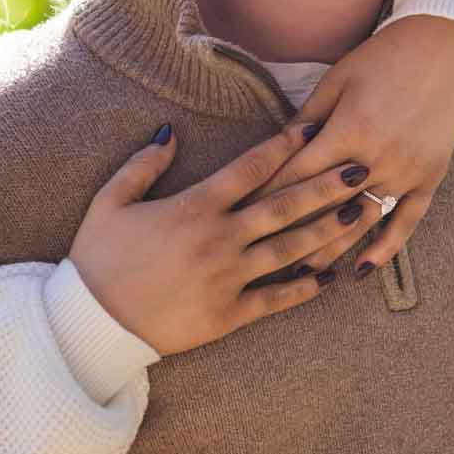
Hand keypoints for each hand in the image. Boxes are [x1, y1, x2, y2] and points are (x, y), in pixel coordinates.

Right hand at [68, 123, 374, 355]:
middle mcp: (219, 238)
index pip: (250, 167)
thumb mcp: (109, 202)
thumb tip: (170, 133)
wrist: (91, 324)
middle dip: (327, 185)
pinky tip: (329, 277)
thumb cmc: (97, 259)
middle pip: (284, 205)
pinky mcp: (228, 314)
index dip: (284, 145)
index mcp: (194, 206)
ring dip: (328, 230)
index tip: (313, 128)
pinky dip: (304, 287)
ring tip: (360, 215)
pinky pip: (275, 298)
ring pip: (290, 249)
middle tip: (362, 169)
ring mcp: (228, 277)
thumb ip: (143, 165)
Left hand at [268, 14, 453, 277]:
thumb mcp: (337, 80)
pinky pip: (406, 221)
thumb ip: (306, 120)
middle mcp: (378, 157)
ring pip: (361, 221)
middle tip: (261, 263)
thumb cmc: (383, 58)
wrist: (446, 48)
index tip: (243, 222)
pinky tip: (361, 269)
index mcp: (348, 130)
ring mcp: (407, 171)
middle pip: (325, 206)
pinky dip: (385, 248)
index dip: (267, 199)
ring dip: (331, 250)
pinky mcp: (431, 177)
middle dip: (291, 235)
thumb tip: (274, 152)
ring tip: (302, 276)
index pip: (298, 175)